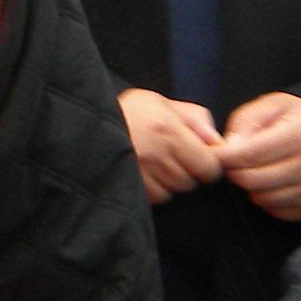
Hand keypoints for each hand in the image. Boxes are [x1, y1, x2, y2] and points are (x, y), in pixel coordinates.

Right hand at [117, 88, 222, 204]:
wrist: (83, 125)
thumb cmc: (125, 111)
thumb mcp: (160, 102)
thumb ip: (194, 118)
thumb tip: (217, 141)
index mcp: (168, 130)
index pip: (209, 166)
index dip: (207, 163)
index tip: (198, 157)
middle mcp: (156, 155)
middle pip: (191, 182)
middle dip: (186, 171)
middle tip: (169, 156)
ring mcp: (141, 175)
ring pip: (172, 192)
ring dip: (168, 182)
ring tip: (152, 163)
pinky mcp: (130, 188)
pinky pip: (154, 198)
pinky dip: (152, 189)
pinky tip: (142, 173)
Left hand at [213, 92, 300, 221]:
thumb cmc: (293, 118)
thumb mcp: (270, 105)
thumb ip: (245, 122)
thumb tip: (229, 149)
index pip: (250, 154)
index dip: (224, 157)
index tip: (214, 154)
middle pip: (253, 180)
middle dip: (235, 172)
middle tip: (233, 163)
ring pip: (262, 198)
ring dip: (251, 187)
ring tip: (257, 169)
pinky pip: (276, 210)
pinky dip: (267, 198)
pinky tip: (272, 182)